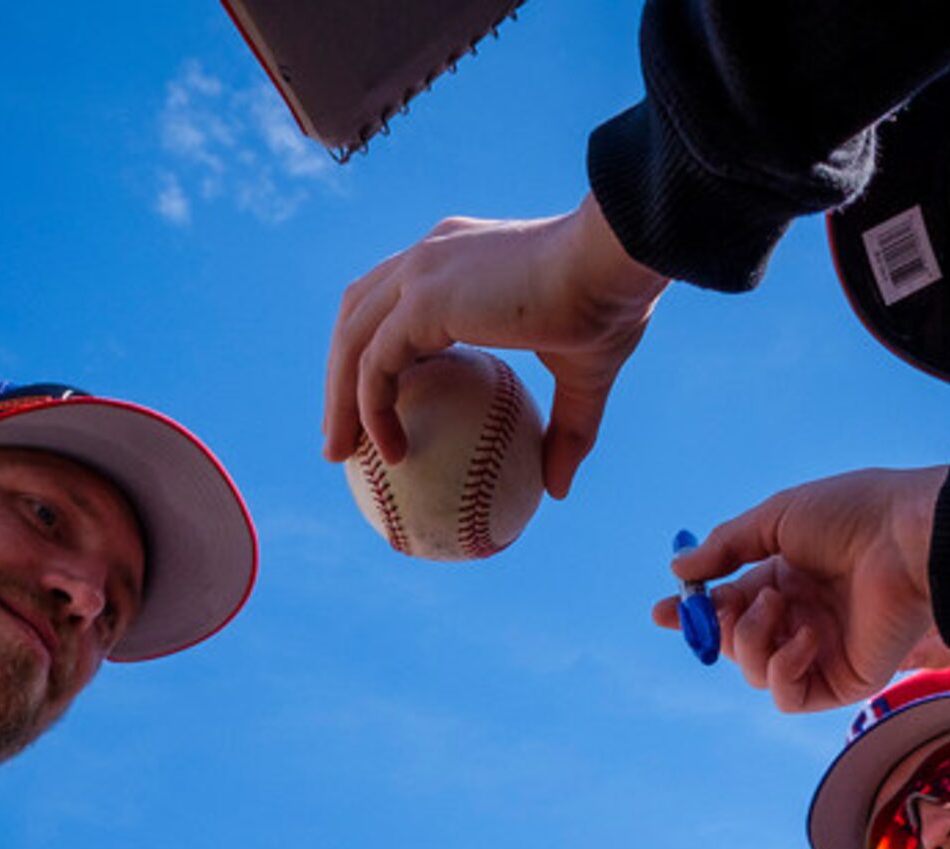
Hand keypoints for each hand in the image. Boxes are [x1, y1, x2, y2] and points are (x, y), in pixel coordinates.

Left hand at [323, 195, 669, 497]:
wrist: (612, 262)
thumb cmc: (608, 306)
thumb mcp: (587, 377)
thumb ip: (567, 431)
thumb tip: (558, 490)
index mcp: (458, 261)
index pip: (396, 298)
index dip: (377, 347)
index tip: (380, 405)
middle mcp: (430, 257)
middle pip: (358, 313)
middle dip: (338, 372)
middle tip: (341, 434)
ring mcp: (421, 272)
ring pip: (353, 339)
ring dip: (337, 398)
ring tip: (339, 455)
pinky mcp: (423, 298)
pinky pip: (378, 365)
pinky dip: (372, 409)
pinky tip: (388, 452)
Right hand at [658, 467, 946, 712]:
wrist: (908, 537)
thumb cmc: (853, 516)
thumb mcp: (776, 519)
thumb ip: (726, 548)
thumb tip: (679, 571)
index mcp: (788, 578)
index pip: (731, 606)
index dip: (695, 613)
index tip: (661, 613)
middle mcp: (803, 618)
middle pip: (737, 645)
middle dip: (722, 625)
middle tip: (728, 602)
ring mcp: (823, 651)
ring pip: (757, 674)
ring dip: (752, 640)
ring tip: (779, 605)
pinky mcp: (844, 680)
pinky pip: (790, 696)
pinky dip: (784, 668)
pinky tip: (805, 636)